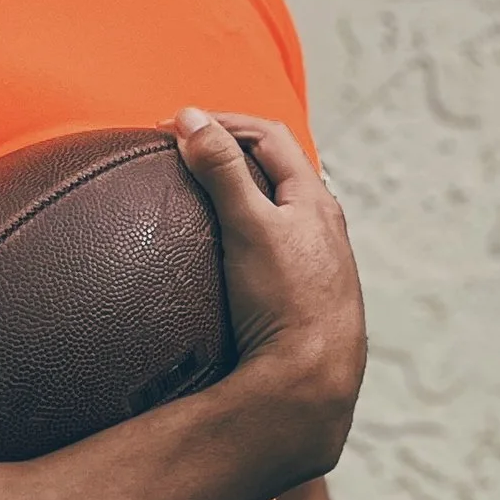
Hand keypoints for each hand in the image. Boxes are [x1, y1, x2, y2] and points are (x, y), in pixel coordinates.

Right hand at [170, 109, 366, 484]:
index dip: (222, 121)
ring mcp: (319, 263)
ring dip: (245, 190)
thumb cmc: (286, 301)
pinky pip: (279, 247)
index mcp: (314, 199)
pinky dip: (251, 230)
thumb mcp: (248, 226)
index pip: (268, 135)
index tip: (175, 127)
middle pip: (279, 167)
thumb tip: (191, 118)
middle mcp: (324, 226)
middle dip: (233, 149)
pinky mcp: (308, 296)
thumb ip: (221, 170)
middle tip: (186, 152)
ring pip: (282, 209)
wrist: (313, 381)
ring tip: (204, 196)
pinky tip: (228, 256)